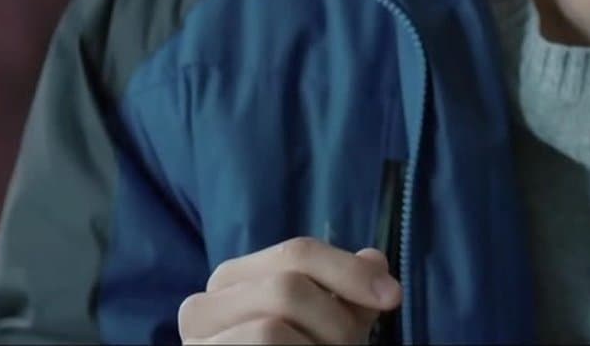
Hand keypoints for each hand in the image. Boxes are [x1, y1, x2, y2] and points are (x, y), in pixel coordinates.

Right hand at [178, 237, 400, 344]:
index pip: (297, 252)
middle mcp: (203, 306)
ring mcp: (196, 343)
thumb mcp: (330, 322)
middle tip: (349, 345)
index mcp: (233, 279)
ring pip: (270, 328)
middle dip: (334, 320)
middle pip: (286, 287)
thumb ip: (350, 290)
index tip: (393, 297)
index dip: (350, 271)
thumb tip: (374, 260)